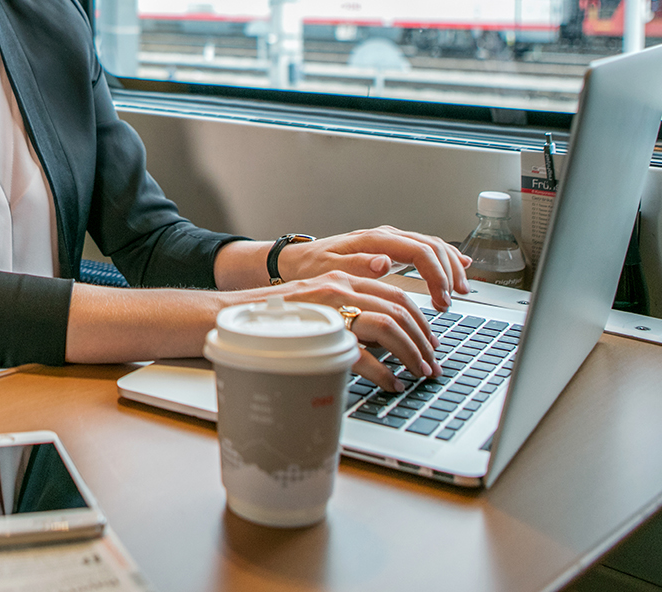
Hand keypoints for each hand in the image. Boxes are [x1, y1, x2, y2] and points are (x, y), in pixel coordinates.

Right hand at [232, 272, 440, 389]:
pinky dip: (382, 370)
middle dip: (422, 340)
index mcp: (342, 277)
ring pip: (387, 326)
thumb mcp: (318, 303)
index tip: (430, 343)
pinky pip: (360, 351)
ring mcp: (328, 306)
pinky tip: (390, 383)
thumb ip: (349, 310)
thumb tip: (383, 338)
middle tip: (431, 364)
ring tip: (418, 374)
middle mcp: (339, 286)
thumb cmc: (275, 315)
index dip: (420, 321)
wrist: (230, 314)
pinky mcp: (316, 328)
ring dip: (410, 353)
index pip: (395, 294)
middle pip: (398, 309)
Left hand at [277, 226, 469, 312]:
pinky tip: (459, 266)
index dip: (436, 275)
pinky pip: (425, 249)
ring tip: (460, 291)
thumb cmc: (311, 268)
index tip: (441, 299)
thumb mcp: (328, 270)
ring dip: (450, 266)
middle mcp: (385, 237)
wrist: (298, 261)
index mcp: (374, 240)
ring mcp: (390, 241)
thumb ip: (357, 266)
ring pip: (432, 246)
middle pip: (431, 246)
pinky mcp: (391, 249)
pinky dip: (444, 258)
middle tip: (452, 300)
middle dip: (448, 273)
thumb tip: (385, 262)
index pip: (418, 251)